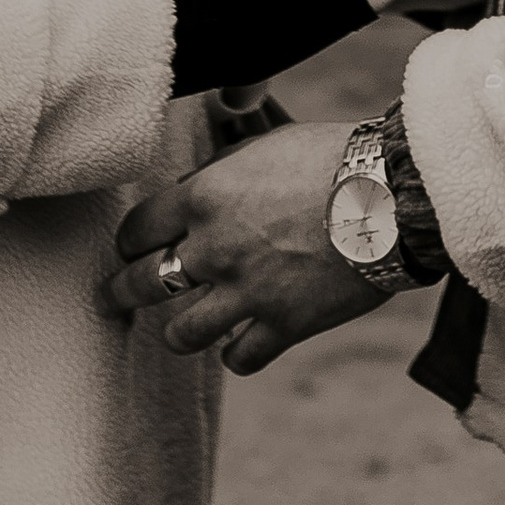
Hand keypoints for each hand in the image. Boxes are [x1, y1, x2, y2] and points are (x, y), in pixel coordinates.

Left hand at [109, 122, 382, 374]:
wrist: (394, 195)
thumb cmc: (334, 157)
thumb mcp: (268, 146)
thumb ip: (223, 171)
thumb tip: (196, 183)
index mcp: (205, 197)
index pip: (137, 228)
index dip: (129, 240)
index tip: (131, 246)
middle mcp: (215, 249)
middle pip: (142, 284)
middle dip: (119, 293)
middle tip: (111, 299)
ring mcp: (247, 292)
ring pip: (182, 334)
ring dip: (179, 333)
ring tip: (179, 332)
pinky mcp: (284, 325)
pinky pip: (240, 358)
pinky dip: (238, 354)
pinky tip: (240, 345)